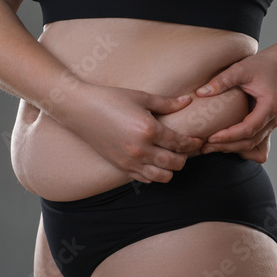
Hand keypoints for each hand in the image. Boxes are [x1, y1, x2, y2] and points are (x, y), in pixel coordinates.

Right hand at [58, 83, 202, 182]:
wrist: (79, 108)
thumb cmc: (110, 98)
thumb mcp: (141, 97)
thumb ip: (167, 103)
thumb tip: (187, 101)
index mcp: (148, 129)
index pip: (180, 143)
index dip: (193, 143)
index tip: (198, 140)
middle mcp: (141, 149)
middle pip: (175, 163)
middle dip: (186, 157)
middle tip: (187, 149)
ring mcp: (129, 161)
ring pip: (162, 176)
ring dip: (171, 168)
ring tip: (172, 157)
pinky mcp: (120, 167)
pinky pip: (145, 179)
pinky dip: (155, 174)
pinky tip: (155, 162)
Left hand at [195, 47, 276, 162]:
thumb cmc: (260, 65)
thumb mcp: (240, 69)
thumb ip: (222, 80)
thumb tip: (200, 93)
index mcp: (270, 106)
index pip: (249, 128)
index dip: (230, 136)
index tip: (211, 137)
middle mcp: (274, 118)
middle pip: (251, 141)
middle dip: (227, 146)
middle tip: (205, 147)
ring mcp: (271, 124)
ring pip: (253, 145)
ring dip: (231, 148)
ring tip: (210, 147)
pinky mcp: (266, 125)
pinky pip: (254, 142)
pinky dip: (239, 145)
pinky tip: (223, 144)